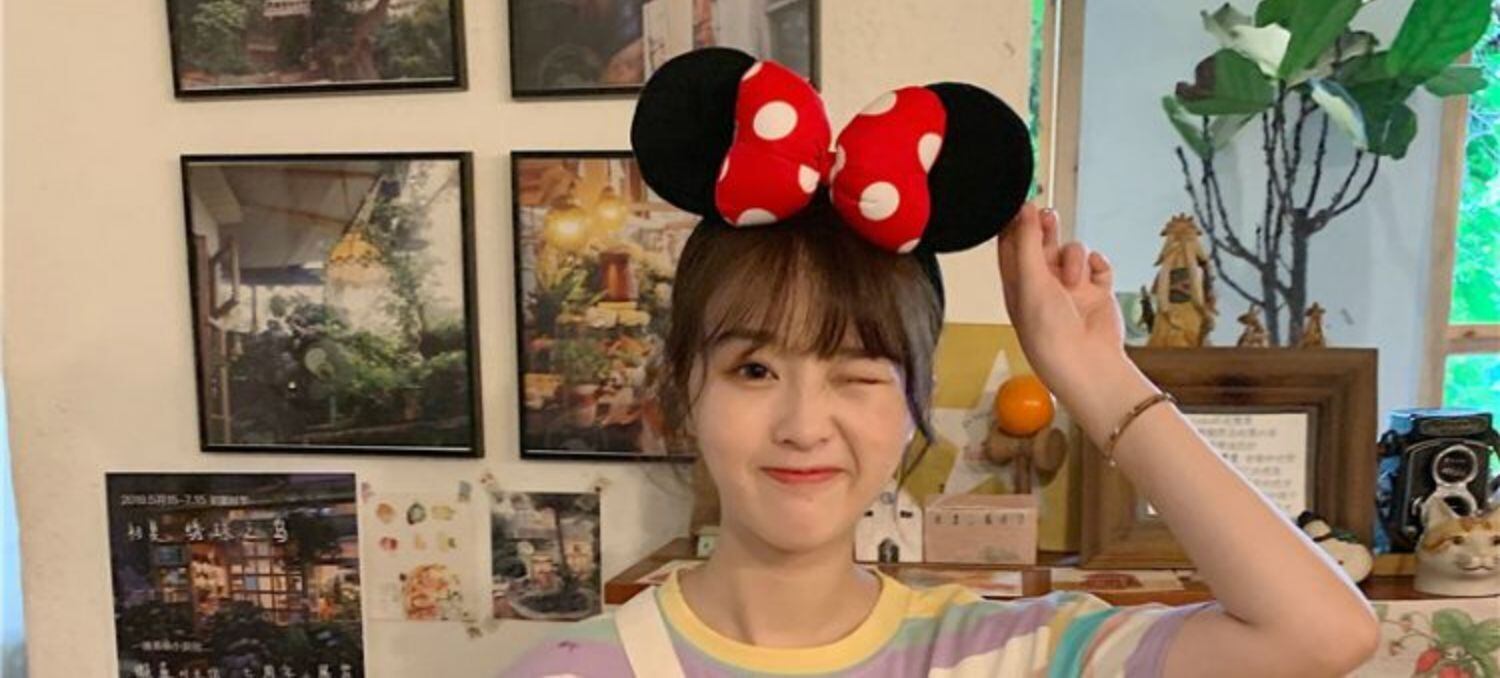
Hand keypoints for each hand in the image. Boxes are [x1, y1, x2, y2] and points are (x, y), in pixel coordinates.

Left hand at [996, 203, 1126, 403]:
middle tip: (1048, 216)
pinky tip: (1095, 277)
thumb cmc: (1049, 331)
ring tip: (1073, 280)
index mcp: (1017, 284)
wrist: (1087, 362)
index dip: (1016, 223)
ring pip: (1073, 251)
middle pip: (1042, 243)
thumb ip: (1028, 242)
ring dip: (1074, 258)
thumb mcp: (1031, 281)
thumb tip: (1024, 208)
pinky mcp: (1096, 292)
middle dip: (1046, 229)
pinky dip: (1098, 266)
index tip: (1022, 203)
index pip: (1012, 245)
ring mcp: (1071, 287)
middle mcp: (1043, 284)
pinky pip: (1099, 265)